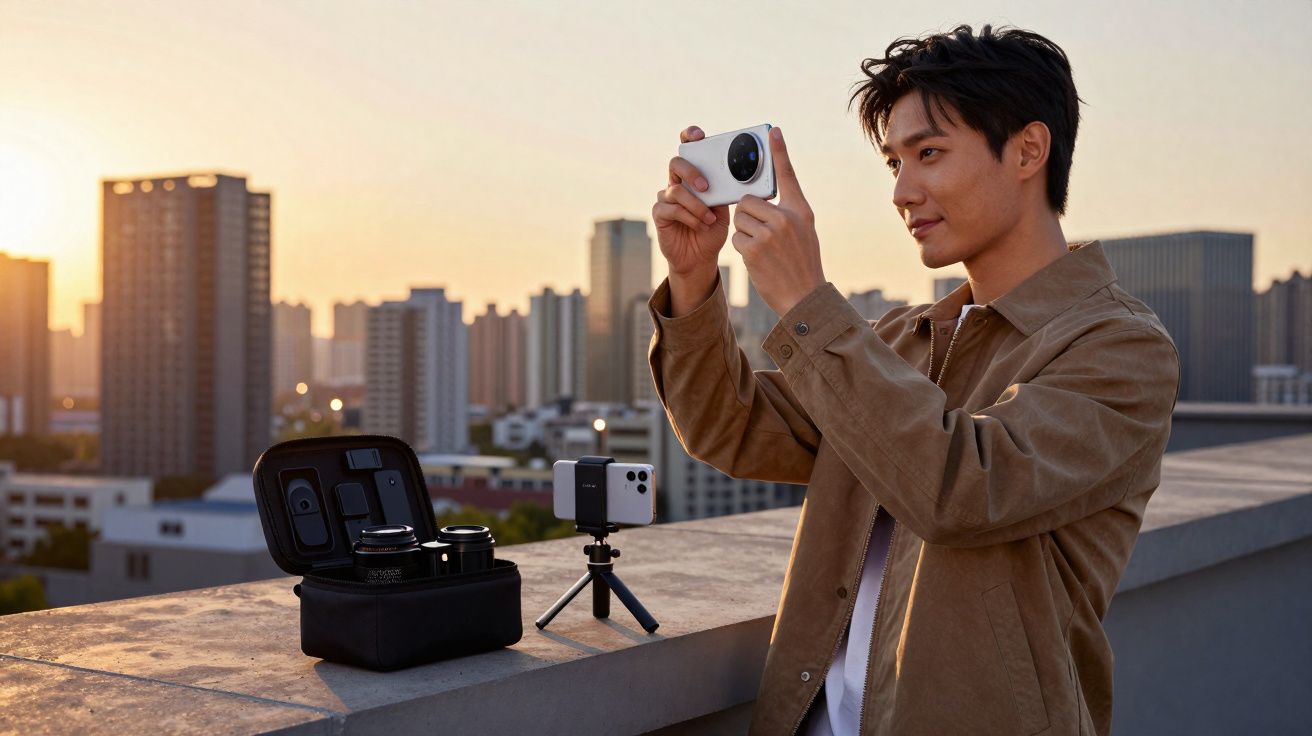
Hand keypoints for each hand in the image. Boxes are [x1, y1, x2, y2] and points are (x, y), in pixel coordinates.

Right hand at [652, 125, 731, 277]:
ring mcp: (666, 199)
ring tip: (710, 219)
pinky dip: (688, 216)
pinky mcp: (660, 214)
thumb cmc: (712, 230)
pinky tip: (700, 225)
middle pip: (676, 163)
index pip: (688, 150)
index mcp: (693, 177)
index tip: (699, 136)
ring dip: (696, 204)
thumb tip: (737, 176)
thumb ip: (724, 191)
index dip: (689, 137)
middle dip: (692, 172)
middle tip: (706, 186)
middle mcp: (677, 184)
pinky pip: (670, 208)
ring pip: (675, 190)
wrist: (700, 258)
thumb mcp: (724, 209)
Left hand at [732, 127, 824, 315]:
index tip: (772, 131)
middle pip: (748, 201)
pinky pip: (735, 238)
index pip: (788, 176)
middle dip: (748, 216)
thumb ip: (786, 212)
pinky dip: (741, 248)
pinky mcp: (753, 249)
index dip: (779, 152)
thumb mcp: (803, 232)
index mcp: (800, 211)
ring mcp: (769, 234)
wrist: (803, 297)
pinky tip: (757, 259)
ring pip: (740, 219)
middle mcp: (785, 219)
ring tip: (762, 249)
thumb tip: (760, 199)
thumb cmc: (802, 264)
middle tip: (761, 234)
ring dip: (744, 233)